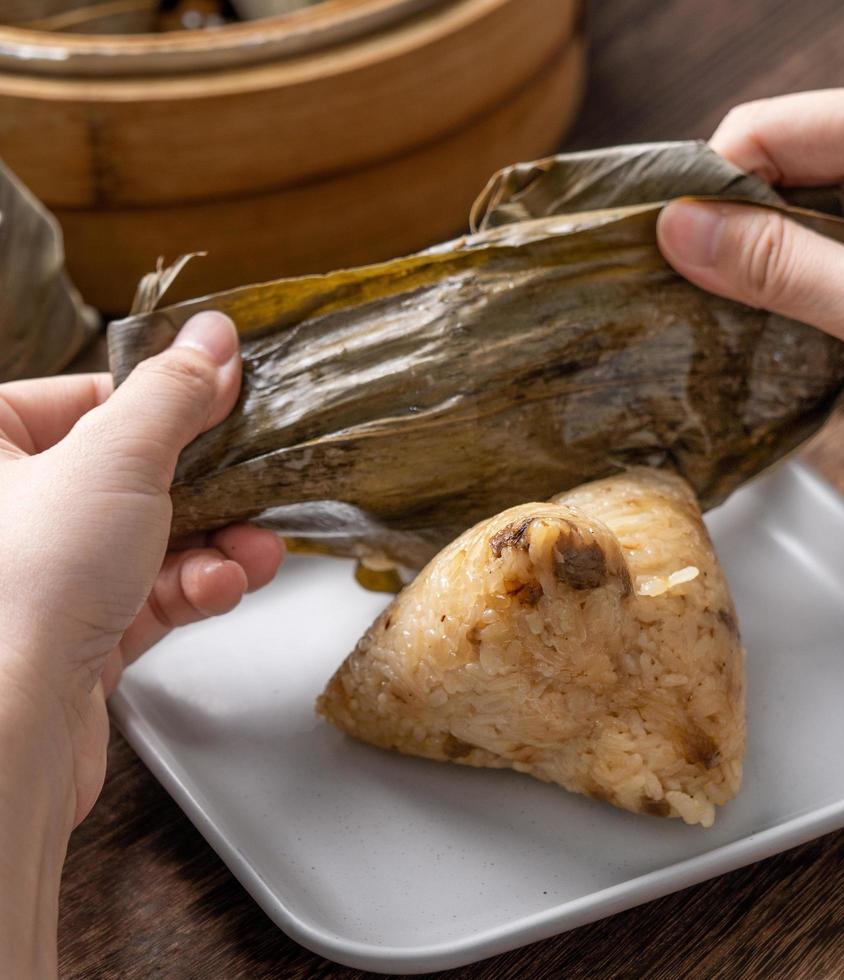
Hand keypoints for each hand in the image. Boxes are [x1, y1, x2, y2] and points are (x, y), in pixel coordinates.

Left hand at [0, 312, 282, 976]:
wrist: (7, 732)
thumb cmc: (22, 589)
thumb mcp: (118, 458)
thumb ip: (172, 393)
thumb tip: (212, 340)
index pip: (88, 398)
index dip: (166, 402)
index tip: (227, 402)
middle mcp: (8, 509)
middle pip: (133, 472)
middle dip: (208, 487)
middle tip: (258, 478)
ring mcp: (42, 574)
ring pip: (151, 538)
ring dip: (215, 544)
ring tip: (254, 550)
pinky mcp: (77, 631)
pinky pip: (151, 592)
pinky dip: (194, 587)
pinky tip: (221, 587)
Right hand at [656, 75, 843, 429]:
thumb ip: (780, 267)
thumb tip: (676, 231)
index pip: (769, 130)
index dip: (707, 189)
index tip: (666, 253)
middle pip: (781, 162)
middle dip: (733, 226)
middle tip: (693, 292)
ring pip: (800, 203)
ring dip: (763, 256)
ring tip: (736, 311)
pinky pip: (831, 235)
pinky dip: (797, 275)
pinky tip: (780, 314)